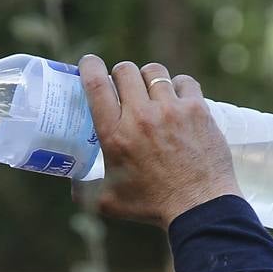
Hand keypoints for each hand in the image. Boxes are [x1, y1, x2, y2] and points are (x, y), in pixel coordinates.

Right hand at [76, 55, 240, 226]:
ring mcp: (171, 110)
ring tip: (152, 91)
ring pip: (154, 71)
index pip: (95, 84)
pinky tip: (178, 98)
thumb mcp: (109, 202)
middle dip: (121, 74)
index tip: (89, 63)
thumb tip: (73, 183)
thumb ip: (85, 191)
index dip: (89, 66)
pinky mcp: (197, 110)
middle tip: (124, 87)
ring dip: (149, 78)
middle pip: (125, 70)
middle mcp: (141, 116)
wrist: (200, 207)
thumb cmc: (153, 206)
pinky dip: (179, 86)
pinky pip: (184, 81)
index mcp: (114, 134)